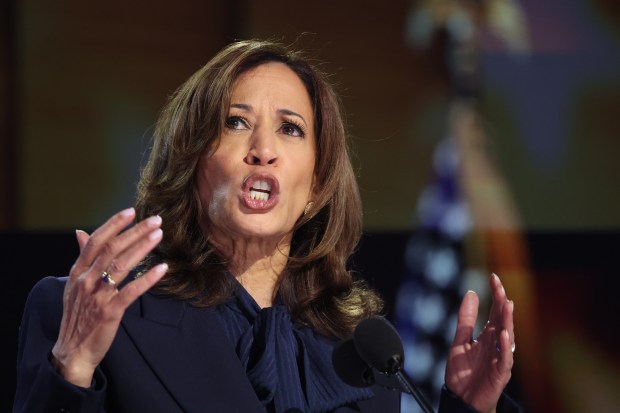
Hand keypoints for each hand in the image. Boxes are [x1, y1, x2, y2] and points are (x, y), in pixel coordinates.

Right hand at [51, 208, 167, 386]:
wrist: (73, 351)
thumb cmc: (78, 315)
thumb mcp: (74, 284)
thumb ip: (82, 258)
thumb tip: (81, 232)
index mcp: (77, 271)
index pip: (96, 241)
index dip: (114, 224)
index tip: (132, 211)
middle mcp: (86, 280)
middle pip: (112, 249)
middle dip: (135, 232)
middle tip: (156, 220)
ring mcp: (97, 296)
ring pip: (122, 265)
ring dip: (142, 248)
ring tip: (159, 235)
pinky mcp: (110, 312)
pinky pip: (131, 291)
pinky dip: (148, 278)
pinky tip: (162, 268)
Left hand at [445, 274, 514, 412]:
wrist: (461, 399)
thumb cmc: (463, 373)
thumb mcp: (460, 341)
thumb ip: (466, 319)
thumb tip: (471, 293)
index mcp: (487, 336)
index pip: (494, 311)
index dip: (495, 295)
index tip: (493, 277)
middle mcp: (496, 344)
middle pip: (502, 320)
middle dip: (502, 303)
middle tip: (500, 287)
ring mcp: (500, 358)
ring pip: (507, 336)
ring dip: (507, 321)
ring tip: (506, 305)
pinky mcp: (500, 372)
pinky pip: (504, 358)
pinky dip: (505, 346)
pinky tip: (503, 334)